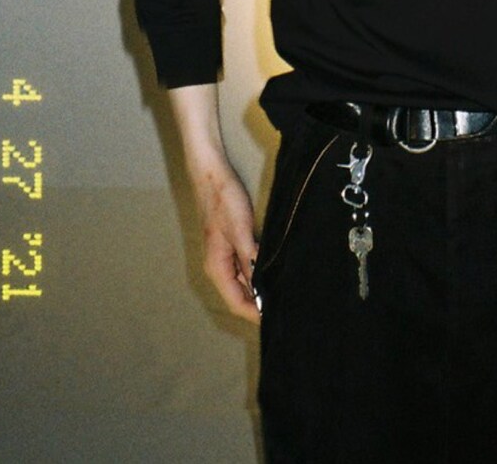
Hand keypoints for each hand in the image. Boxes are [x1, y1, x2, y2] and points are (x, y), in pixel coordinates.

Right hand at [167, 83, 259, 323]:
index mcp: (216, 268)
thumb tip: (263, 285)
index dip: (255, 313)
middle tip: (283, 309)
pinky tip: (273, 272)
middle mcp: (218, 266)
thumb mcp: (241, 231)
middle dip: (259, 305)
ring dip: (259, 290)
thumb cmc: (224, 202)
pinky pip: (245, 268)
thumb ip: (250, 259)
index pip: (237, 302)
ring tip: (281, 295)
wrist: (212, 175)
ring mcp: (224, 255)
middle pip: (239, 295)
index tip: (275, 320)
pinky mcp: (231, 244)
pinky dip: (258, 274)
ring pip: (243, 282)